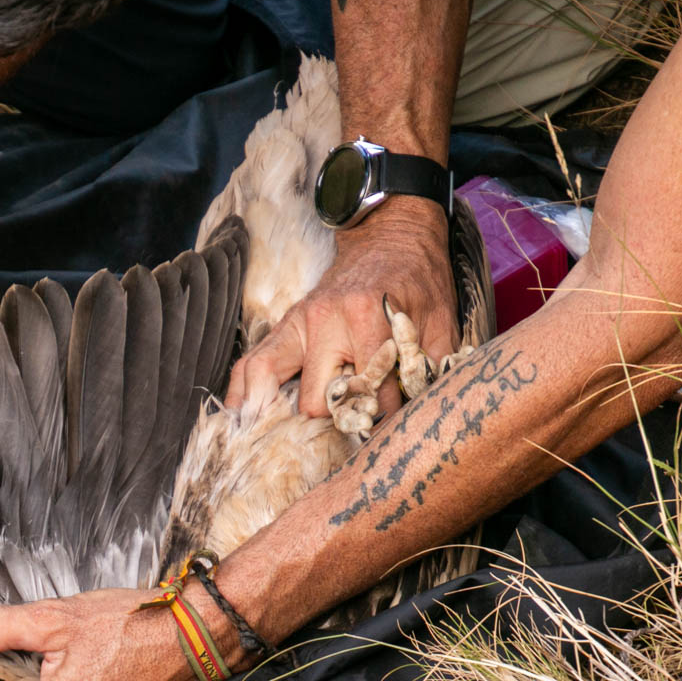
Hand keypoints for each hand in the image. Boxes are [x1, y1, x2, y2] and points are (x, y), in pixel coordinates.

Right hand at [227, 198, 455, 418]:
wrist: (390, 237)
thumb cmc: (417, 280)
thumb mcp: (439, 320)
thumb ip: (432, 367)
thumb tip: (421, 412)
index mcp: (366, 319)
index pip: (369, 393)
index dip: (382, 421)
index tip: (389, 436)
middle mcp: (324, 322)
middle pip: (313, 399)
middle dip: (330, 422)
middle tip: (346, 433)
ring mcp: (296, 323)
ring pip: (264, 381)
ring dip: (273, 414)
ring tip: (277, 443)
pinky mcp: (283, 326)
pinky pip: (249, 364)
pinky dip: (243, 395)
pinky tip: (242, 420)